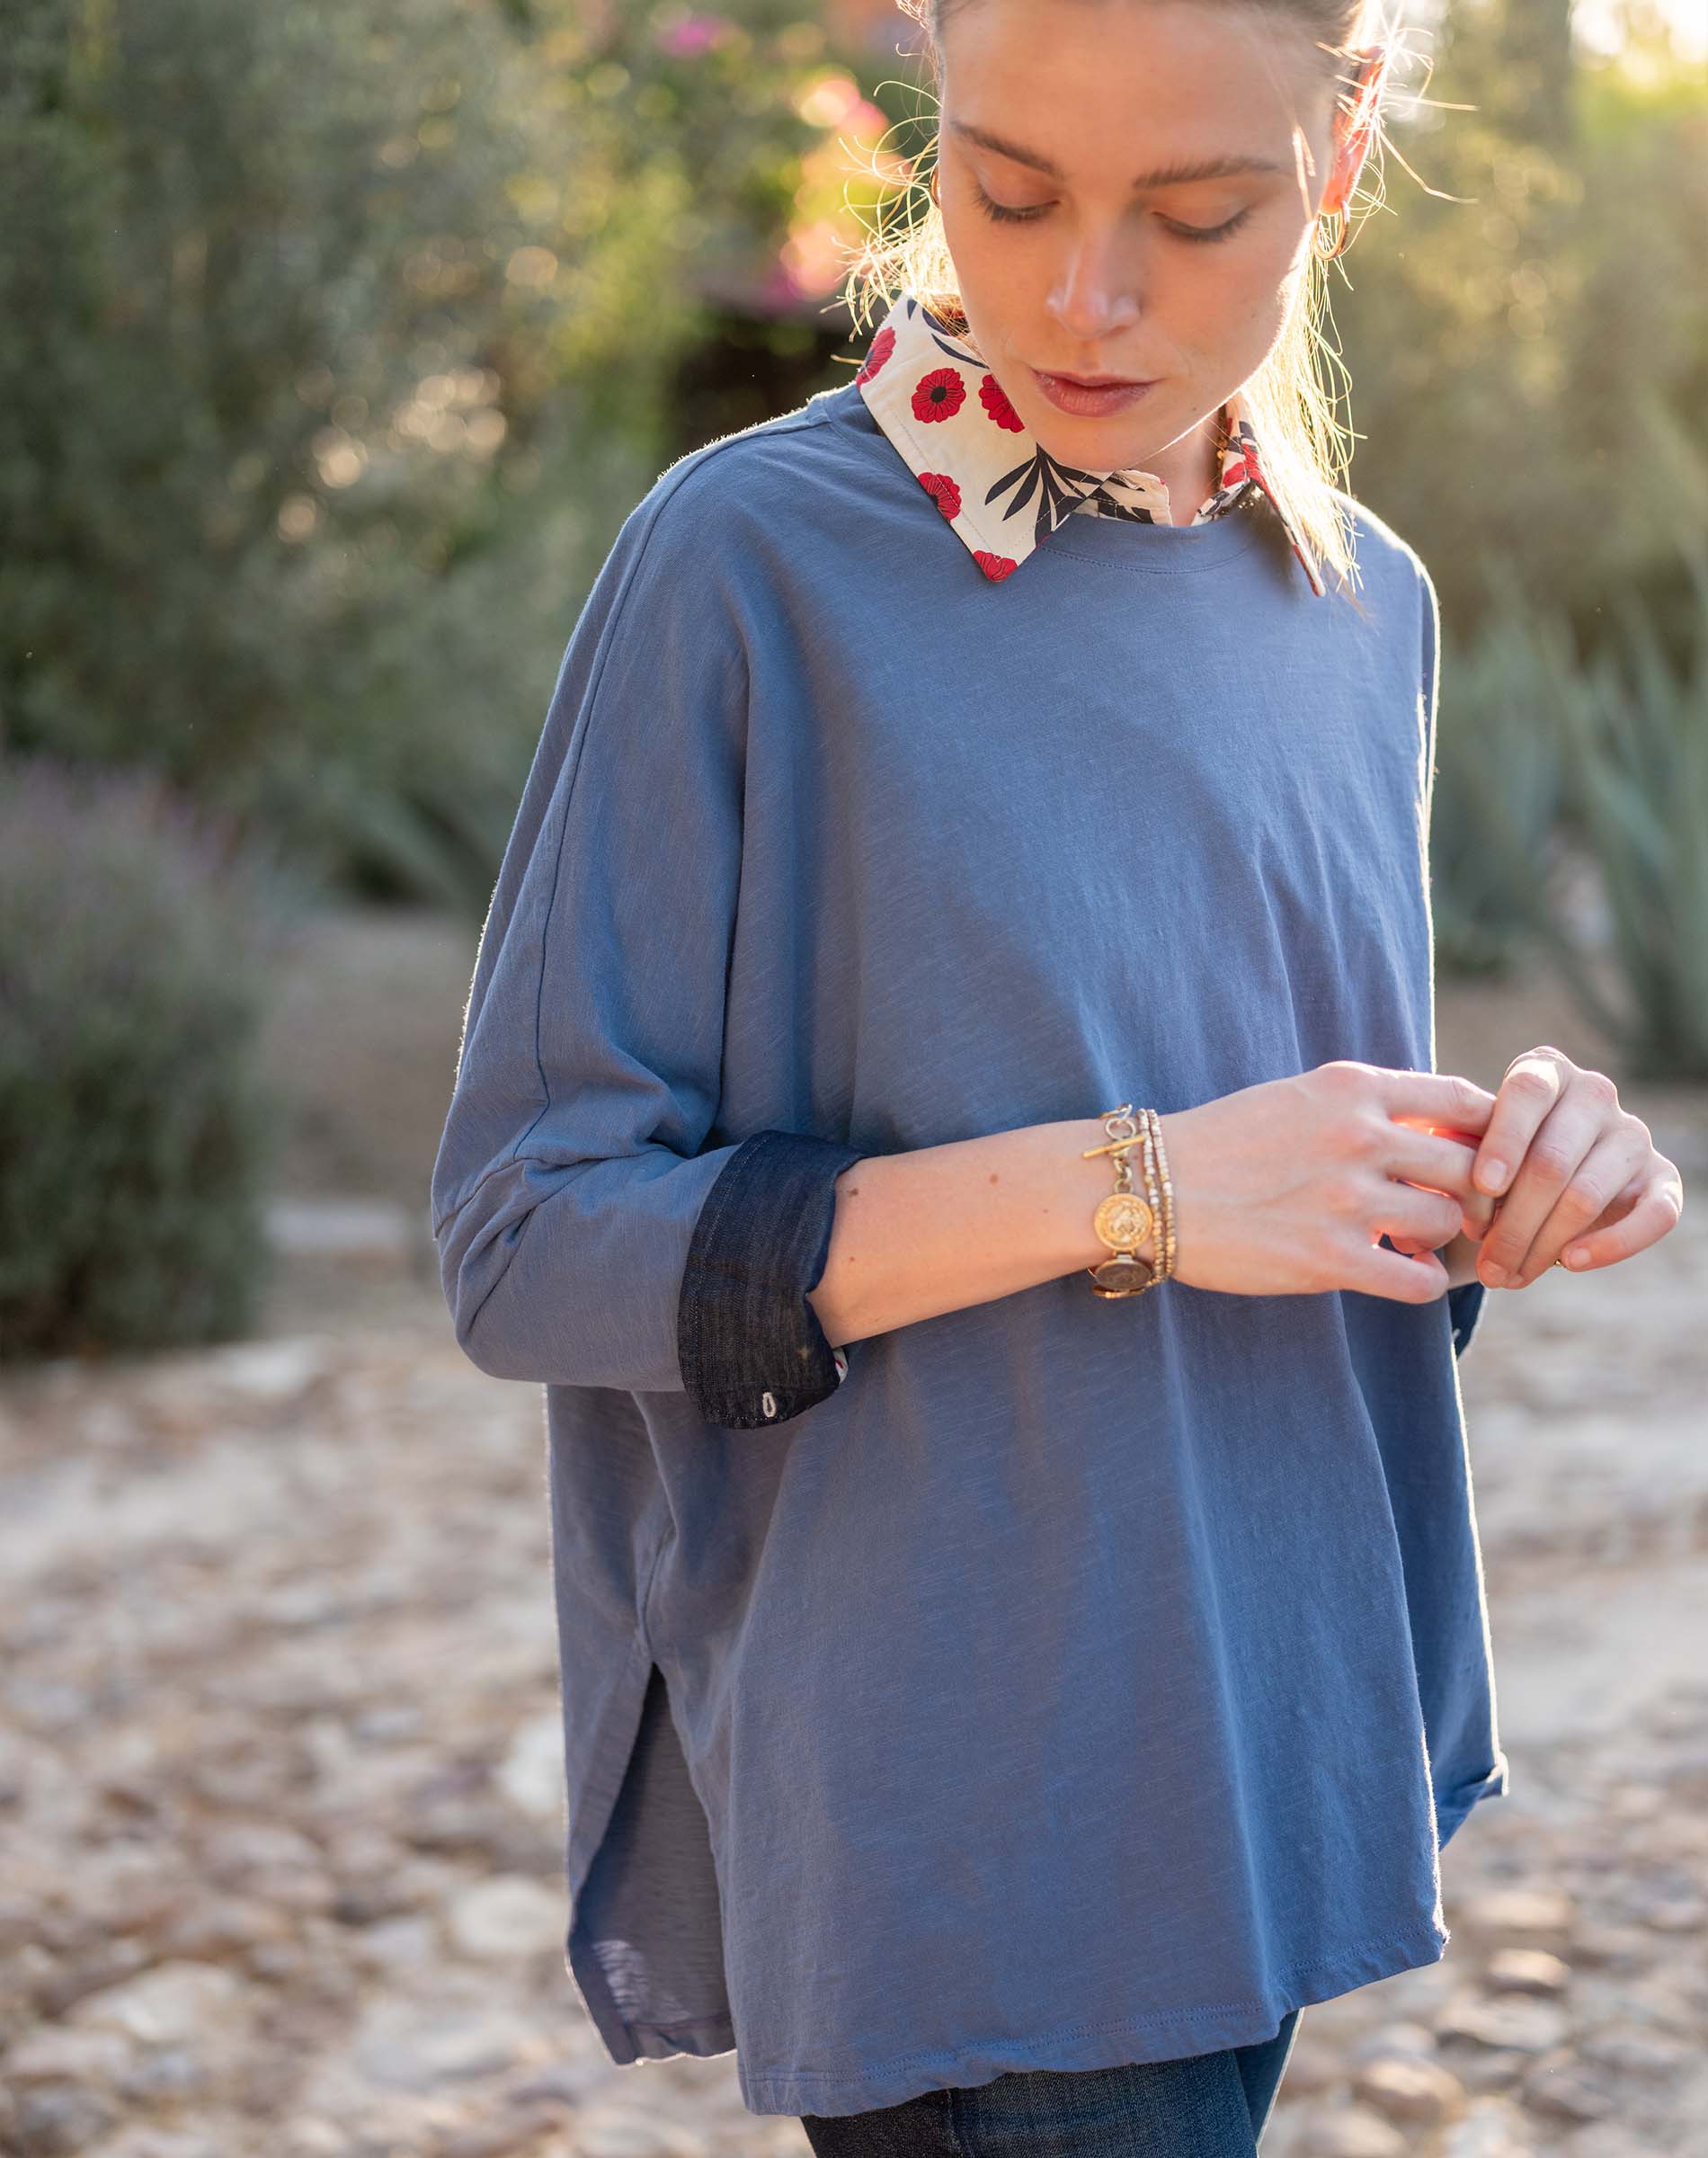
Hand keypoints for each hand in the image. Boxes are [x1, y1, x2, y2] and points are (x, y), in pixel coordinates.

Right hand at [1158, 1060, 1499, 1303]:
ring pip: (1447, 1222)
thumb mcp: (1298, 1096)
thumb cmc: (1224, 1142)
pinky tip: (1402, 1271)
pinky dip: (1423, 1281)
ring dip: (1440, 1238)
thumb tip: (1439, 1132)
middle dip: (1473, 1193)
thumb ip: (1366, 1105)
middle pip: (1472, 1167)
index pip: (1464, 1101)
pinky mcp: (1330, 1259)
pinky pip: (1419, 1282)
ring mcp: (1347, 1199)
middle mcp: (1359, 1137)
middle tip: (1458, 1210)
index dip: (1489, 1133)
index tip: (1480, 1155)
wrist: (1152, 1188)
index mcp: (1352, 1088)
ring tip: (1415, 1241)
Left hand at [1457, 1045, 1684, 1288]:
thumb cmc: (1480, 1173)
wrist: (1525, 1196)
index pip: (1528, 1091)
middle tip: (1484, 1264)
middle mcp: (1592, 1093)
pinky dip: (1613, 1245)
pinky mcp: (1661, 1178)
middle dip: (1512, 1221)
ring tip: (1506, 1277)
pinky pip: (1654, 1215)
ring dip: (1542, 1244)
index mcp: (1541, 1072)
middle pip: (1552, 1158)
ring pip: (1587, 1194)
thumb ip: (1443, 1167)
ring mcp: (1631, 1135)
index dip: (1504, 1140)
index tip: (1482, 1187)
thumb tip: (1426, 1196)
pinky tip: (1570, 1263)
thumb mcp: (1454, 1162)